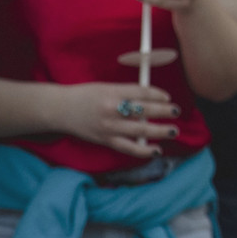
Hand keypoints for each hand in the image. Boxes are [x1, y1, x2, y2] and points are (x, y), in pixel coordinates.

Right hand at [53, 83, 181, 156]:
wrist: (60, 109)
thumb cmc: (85, 95)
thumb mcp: (106, 87)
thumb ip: (127, 92)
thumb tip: (151, 97)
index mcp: (113, 92)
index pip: (142, 92)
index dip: (158, 95)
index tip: (167, 97)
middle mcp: (112, 109)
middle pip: (144, 110)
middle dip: (164, 111)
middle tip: (176, 111)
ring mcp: (109, 126)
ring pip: (140, 130)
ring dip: (160, 131)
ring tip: (174, 130)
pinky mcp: (105, 140)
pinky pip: (128, 147)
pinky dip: (144, 150)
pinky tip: (157, 150)